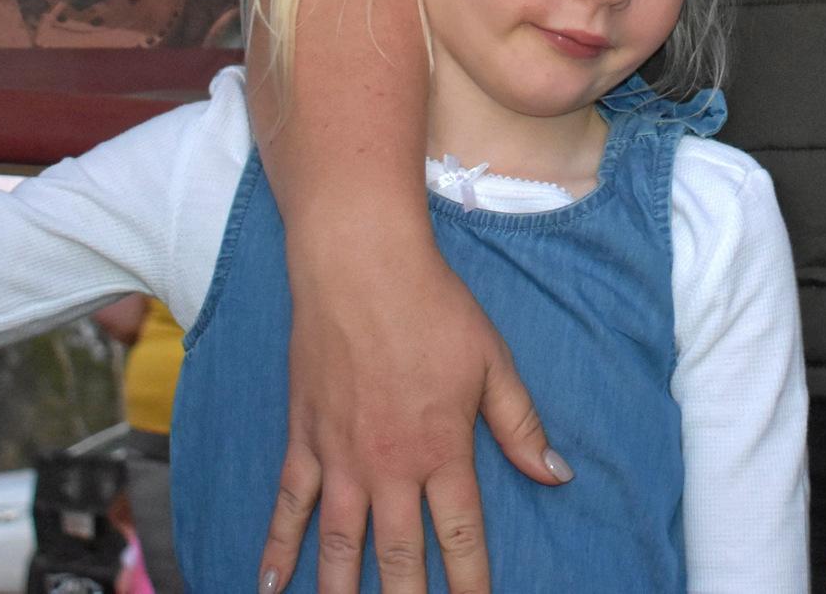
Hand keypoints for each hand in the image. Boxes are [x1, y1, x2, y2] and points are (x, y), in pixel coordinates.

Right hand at [259, 230, 565, 593]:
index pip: (462, 538)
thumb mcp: (493, 362)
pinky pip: (288, 506)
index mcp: (443, 450)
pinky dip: (277, 550)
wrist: (360, 265)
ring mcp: (340, 458)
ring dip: (342, 591)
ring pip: (339, 546)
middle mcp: (390, 466)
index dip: (471, 585)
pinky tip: (269, 586)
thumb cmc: (434, 307)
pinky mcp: (304, 439)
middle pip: (399, 559)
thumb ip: (521, 425)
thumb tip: (556, 473)